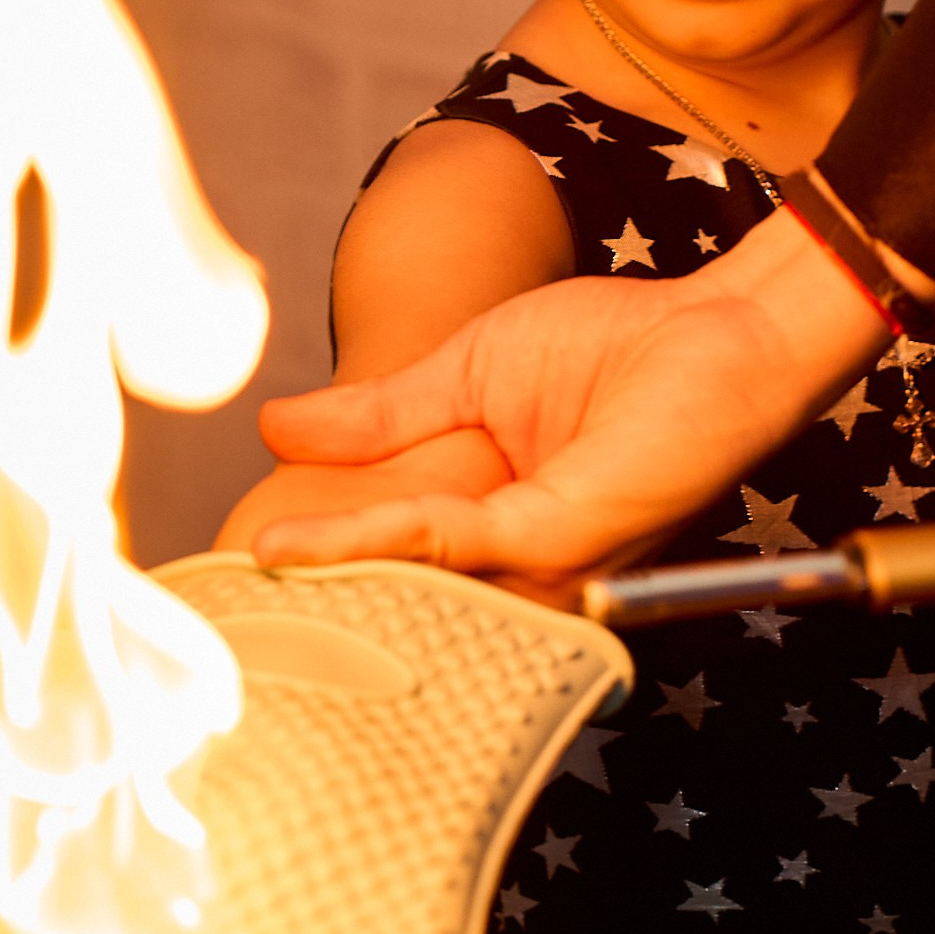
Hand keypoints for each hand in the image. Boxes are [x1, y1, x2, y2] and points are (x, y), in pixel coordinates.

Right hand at [253, 211, 888, 601]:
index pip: (389, 563)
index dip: (310, 567)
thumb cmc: (617, 344)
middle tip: (214, 602)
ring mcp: (544, 564)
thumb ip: (376, 416)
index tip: (225, 573)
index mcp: (494, 528)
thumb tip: (274, 429)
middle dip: (308, 607)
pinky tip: (314, 546)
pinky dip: (382, 544)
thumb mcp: (465, 372)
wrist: (719, 326)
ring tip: (241, 588)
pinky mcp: (567, 540)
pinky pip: (459, 549)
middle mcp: (519, 566)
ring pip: (418, 591)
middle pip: (397, 601)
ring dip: (330, 588)